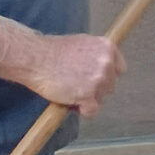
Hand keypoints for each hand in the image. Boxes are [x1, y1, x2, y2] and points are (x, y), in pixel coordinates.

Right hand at [0, 16, 126, 115]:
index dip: (107, 76)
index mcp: (107, 48)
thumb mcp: (82, 44)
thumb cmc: (53, 51)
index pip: (119, 69)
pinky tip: (71, 102)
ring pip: (101, 99)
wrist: (35, 58)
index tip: (95, 79)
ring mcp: (98, 79)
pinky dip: (83, 111)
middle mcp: (106, 62)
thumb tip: (103, 65)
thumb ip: (95, 55)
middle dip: (95, 88)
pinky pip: (92, 111)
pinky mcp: (88, 95)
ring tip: (69, 90)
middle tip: (75, 85)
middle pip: (110, 86)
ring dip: (88, 99)